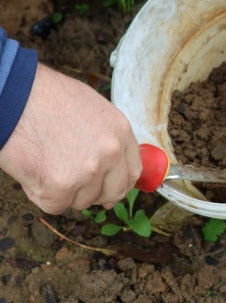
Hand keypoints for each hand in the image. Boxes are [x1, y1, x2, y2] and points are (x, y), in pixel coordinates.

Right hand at [0, 64, 141, 213]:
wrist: (15, 97)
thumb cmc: (47, 99)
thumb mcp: (92, 110)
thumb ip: (106, 137)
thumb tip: (112, 164)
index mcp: (120, 131)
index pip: (133, 171)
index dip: (119, 182)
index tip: (109, 188)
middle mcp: (111, 152)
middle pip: (114, 192)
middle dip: (96, 194)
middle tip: (76, 185)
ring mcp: (88, 171)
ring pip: (83, 201)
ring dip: (65, 191)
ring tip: (47, 162)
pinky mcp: (61, 186)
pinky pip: (56, 205)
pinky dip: (42, 194)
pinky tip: (35, 170)